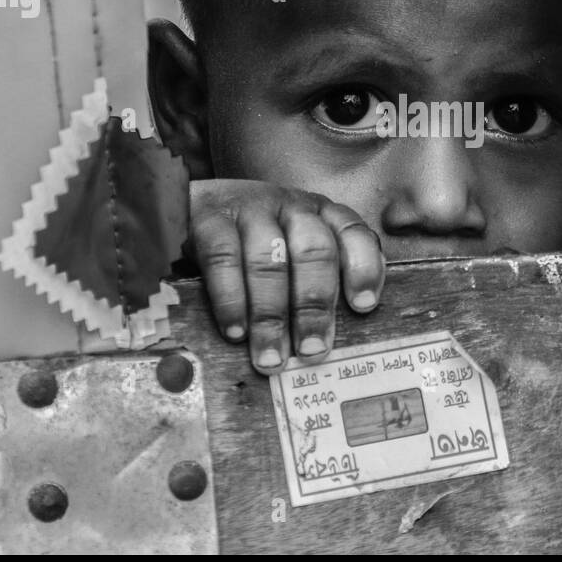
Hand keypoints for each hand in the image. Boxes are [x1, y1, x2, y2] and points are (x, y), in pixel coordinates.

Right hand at [187, 179, 384, 373]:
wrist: (198, 204)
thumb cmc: (256, 242)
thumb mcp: (294, 248)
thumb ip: (320, 278)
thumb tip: (334, 334)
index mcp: (321, 214)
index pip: (353, 232)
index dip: (363, 268)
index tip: (364, 306)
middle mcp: (291, 207)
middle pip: (313, 251)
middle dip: (314, 306)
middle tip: (311, 350)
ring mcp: (250, 209)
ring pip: (269, 260)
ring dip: (271, 315)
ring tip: (270, 356)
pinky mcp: (210, 219)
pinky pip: (223, 258)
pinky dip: (230, 300)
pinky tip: (236, 331)